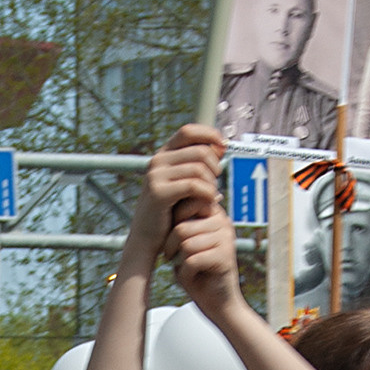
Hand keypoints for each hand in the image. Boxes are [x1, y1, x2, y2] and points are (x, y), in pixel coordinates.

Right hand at [120, 121, 227, 279]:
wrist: (147, 239)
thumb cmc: (169, 212)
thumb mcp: (184, 184)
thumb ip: (199, 164)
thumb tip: (221, 146)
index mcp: (163, 155)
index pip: (188, 131)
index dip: (209, 134)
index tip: (223, 146)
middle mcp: (157, 161)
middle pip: (200, 151)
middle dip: (215, 168)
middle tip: (215, 185)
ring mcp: (156, 176)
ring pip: (199, 169)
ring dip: (211, 184)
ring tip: (210, 197)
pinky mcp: (159, 193)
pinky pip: (194, 186)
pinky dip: (207, 195)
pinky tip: (208, 204)